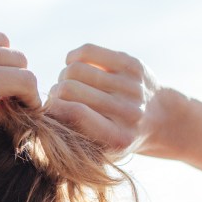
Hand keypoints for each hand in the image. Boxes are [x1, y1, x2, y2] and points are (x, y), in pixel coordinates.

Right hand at [42, 43, 172, 156]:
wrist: (159, 119)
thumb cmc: (115, 136)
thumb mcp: (96, 149)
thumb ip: (71, 134)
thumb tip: (42, 112)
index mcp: (118, 138)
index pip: (74, 112)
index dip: (53, 108)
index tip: (50, 111)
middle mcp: (129, 112)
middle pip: (69, 88)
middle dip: (56, 92)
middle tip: (59, 98)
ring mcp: (132, 86)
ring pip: (75, 68)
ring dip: (64, 76)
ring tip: (69, 84)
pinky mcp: (133, 65)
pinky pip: (87, 51)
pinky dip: (73, 58)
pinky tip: (75, 66)